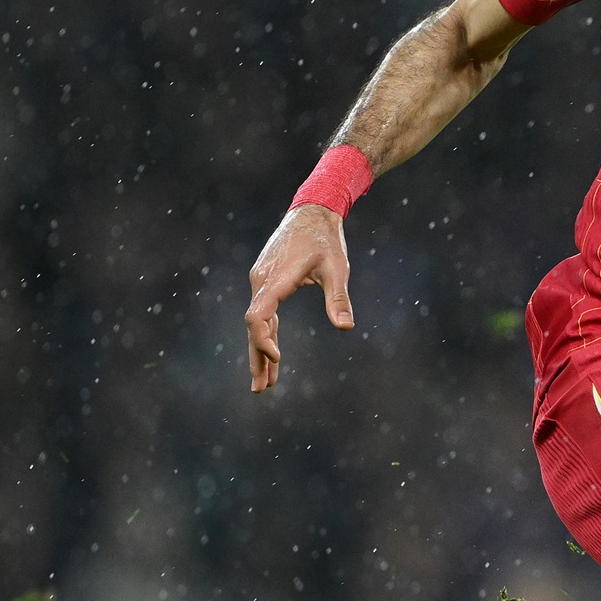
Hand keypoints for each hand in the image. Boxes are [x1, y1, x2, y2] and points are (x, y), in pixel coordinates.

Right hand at [245, 206, 353, 392]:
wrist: (312, 211)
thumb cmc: (326, 239)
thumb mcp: (337, 268)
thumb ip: (338, 298)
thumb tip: (345, 327)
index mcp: (275, 279)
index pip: (258, 315)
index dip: (262, 339)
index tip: (277, 358)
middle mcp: (261, 280)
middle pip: (254, 325)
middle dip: (258, 357)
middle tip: (260, 389)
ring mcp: (261, 280)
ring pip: (257, 321)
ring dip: (261, 350)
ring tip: (264, 383)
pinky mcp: (267, 280)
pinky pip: (263, 312)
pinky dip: (266, 334)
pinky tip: (272, 355)